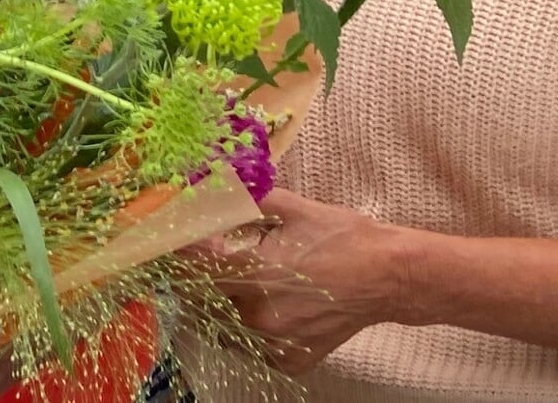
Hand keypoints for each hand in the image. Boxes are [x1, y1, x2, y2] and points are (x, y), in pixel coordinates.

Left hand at [192, 189, 409, 374]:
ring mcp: (275, 345)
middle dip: (193, 277)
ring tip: (230, 278)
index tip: (171, 239)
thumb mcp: (284, 206)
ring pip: (222, 326)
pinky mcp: (289, 362)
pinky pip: (250, 345)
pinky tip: (258, 302)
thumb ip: (236, 202)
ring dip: (216, 302)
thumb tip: (200, 196)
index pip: (194, 270)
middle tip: (199, 256)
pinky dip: (245, 325)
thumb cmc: (337, 234)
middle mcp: (260, 317)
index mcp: (255, 274)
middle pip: (201, 300)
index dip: (179, 254)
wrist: (385, 275)